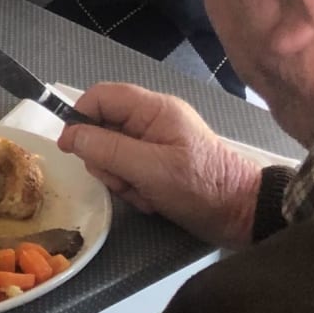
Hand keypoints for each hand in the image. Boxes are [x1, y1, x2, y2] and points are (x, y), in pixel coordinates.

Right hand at [58, 83, 263, 247]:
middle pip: (103, 127)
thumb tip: (70, 135)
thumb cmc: (200, 187)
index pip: (101, 96)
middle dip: (105, 160)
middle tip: (123, 181)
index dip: (80, 117)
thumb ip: (107, 150)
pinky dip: (133, 187)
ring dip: (120, 178)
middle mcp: (152, 121)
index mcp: (153, 109)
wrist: (243, 216)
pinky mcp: (158, 165)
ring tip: (143, 194)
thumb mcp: (151, 169)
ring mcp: (155, 143)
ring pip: (112, 154)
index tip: (71, 148)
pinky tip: (151, 200)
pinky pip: (128, 170)